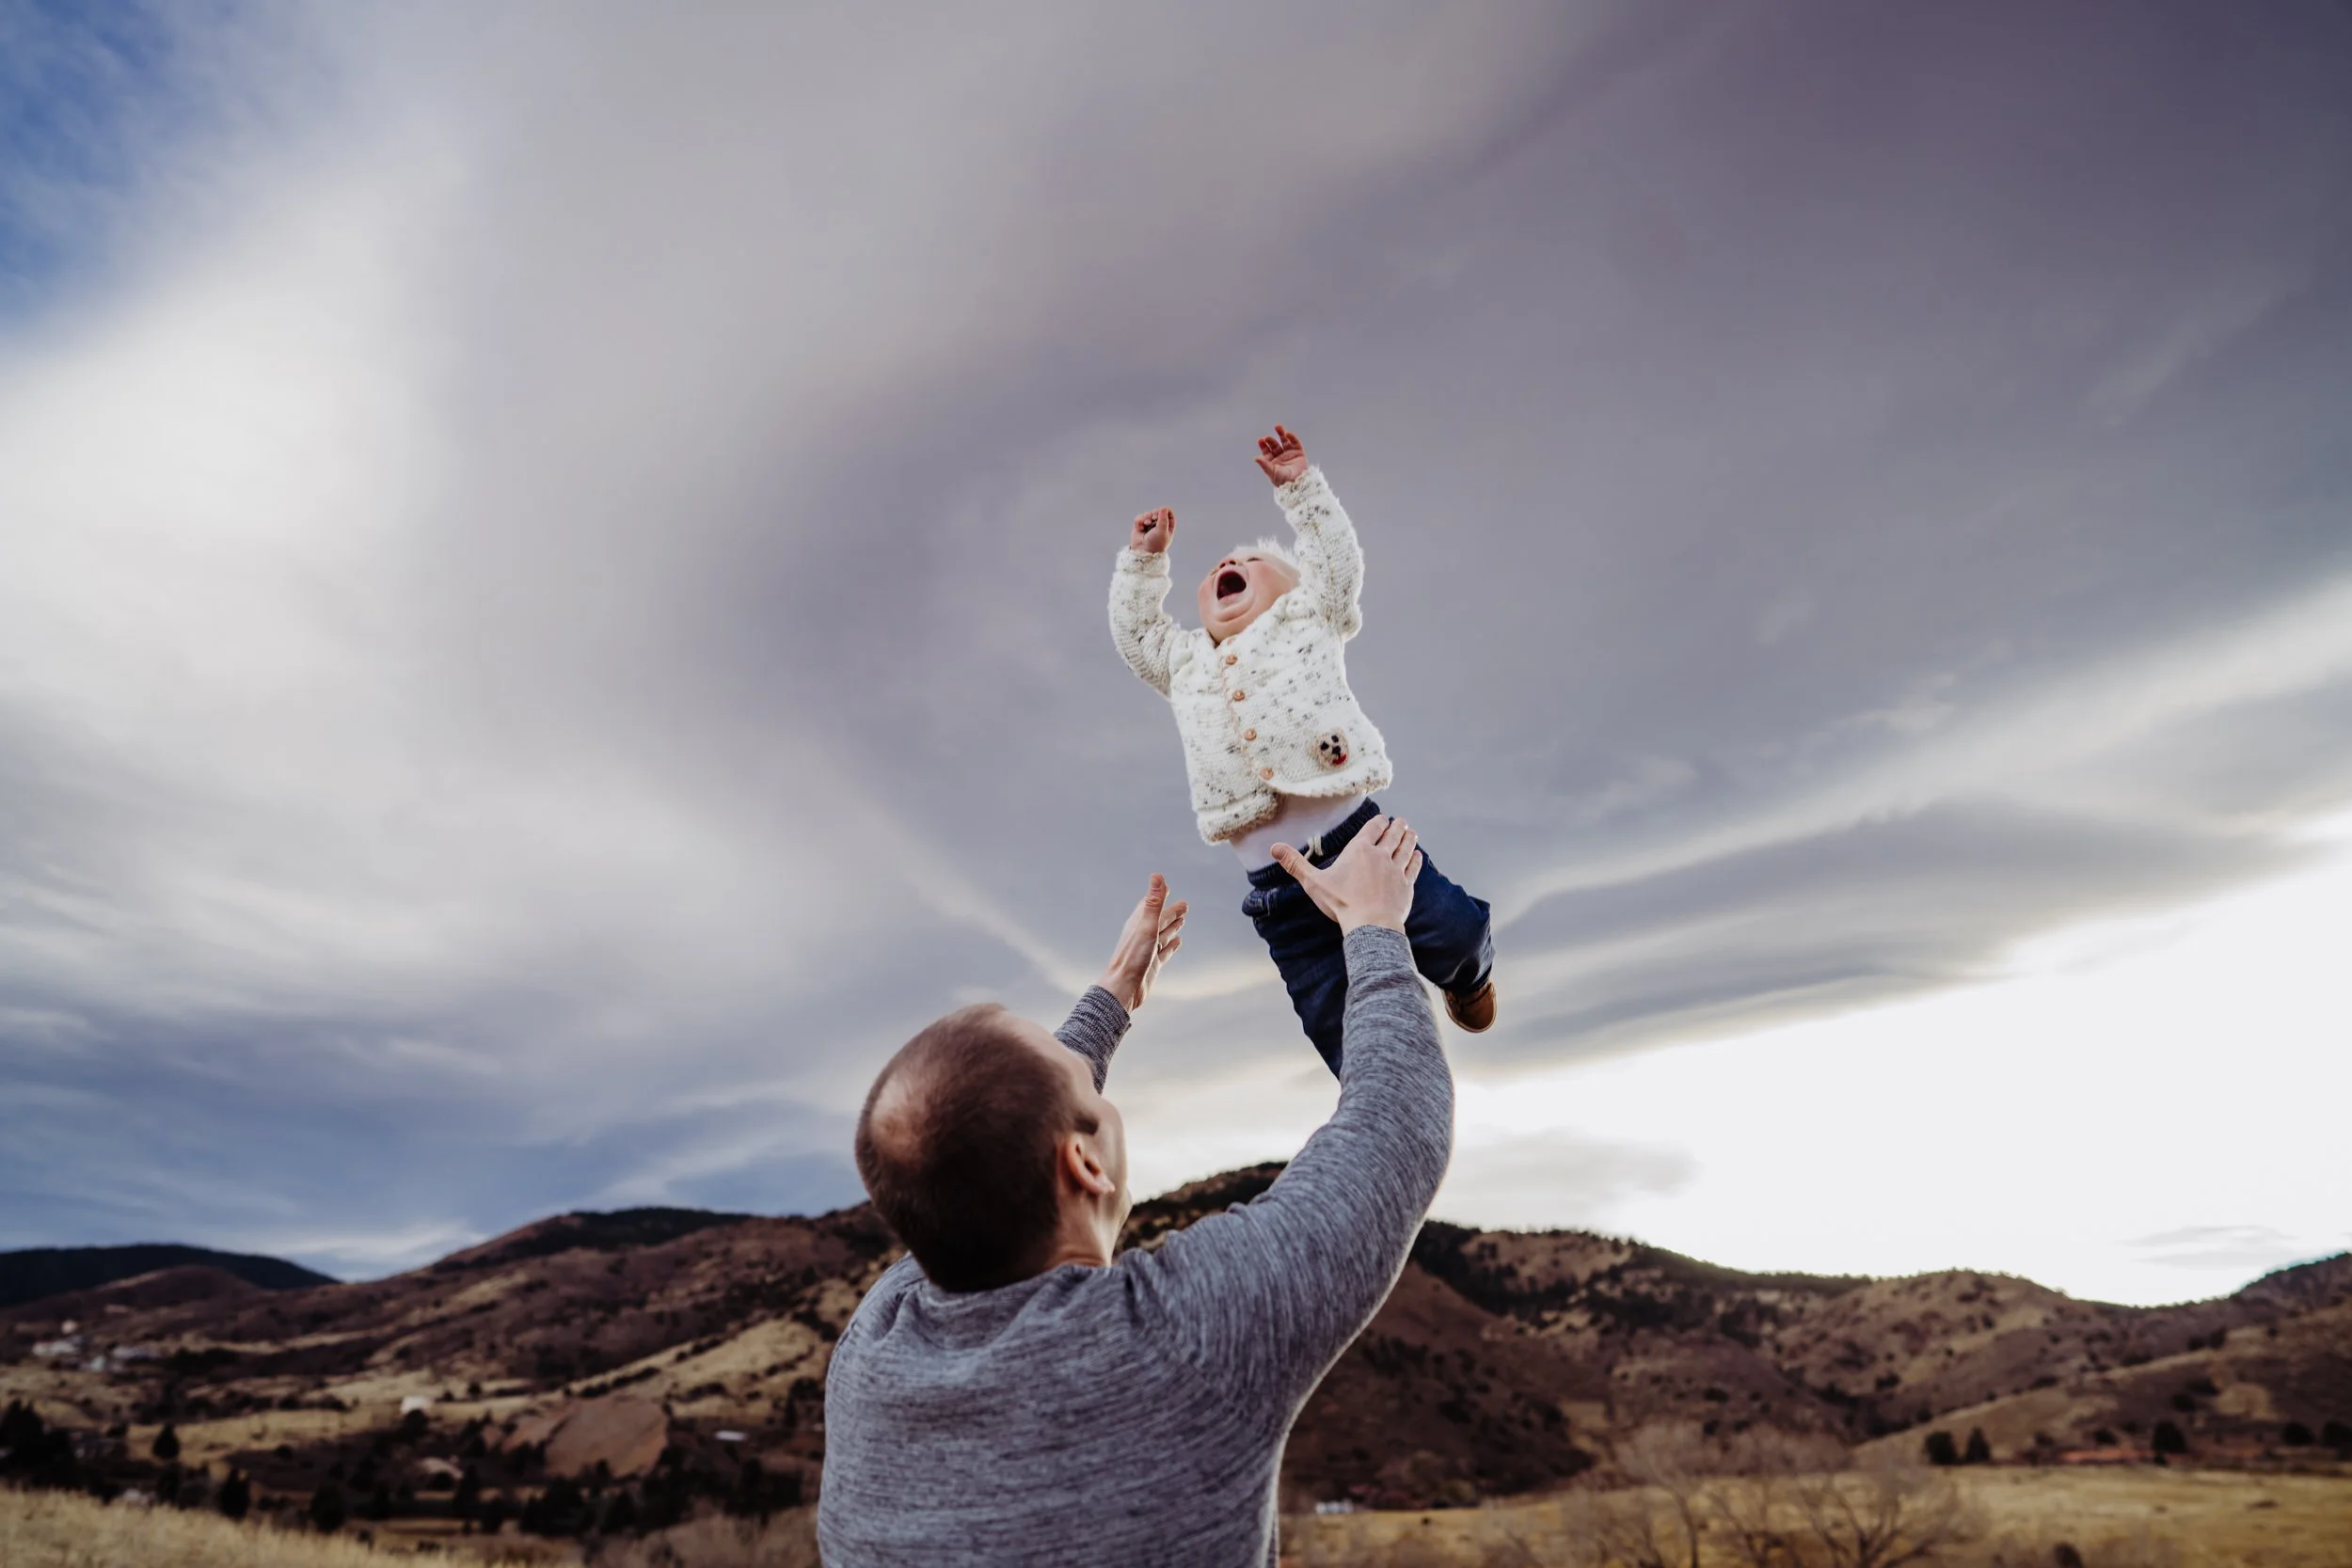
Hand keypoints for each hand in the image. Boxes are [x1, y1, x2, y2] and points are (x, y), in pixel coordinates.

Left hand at [1097, 873, 1187, 1011]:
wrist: (1124, 988)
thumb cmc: (1133, 957)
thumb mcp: (1147, 925)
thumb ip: (1154, 902)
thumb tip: (1157, 876)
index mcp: (1138, 923)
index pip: (1150, 904)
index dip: (1159, 895)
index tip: (1166, 886)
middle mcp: (1142, 935)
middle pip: (1160, 919)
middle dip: (1172, 911)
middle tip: (1185, 905)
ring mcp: (1147, 950)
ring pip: (1163, 934)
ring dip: (1172, 926)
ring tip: (1182, 921)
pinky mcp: (1152, 964)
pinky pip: (1164, 951)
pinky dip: (1172, 945)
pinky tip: (1177, 942)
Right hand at [1131, 507, 1174, 555]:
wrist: (1143, 552)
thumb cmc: (1156, 543)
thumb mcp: (1162, 530)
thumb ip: (1163, 518)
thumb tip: (1163, 508)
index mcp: (1168, 526)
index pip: (1168, 512)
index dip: (1164, 511)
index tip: (1161, 514)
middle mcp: (1159, 525)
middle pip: (1157, 511)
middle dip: (1154, 513)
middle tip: (1153, 518)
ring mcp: (1149, 525)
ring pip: (1147, 514)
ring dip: (1146, 517)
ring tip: (1146, 524)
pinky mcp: (1140, 526)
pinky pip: (1139, 518)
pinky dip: (1139, 521)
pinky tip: (1140, 527)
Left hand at [1253, 424, 1308, 487]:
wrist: (1299, 484)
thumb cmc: (1284, 481)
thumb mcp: (1272, 472)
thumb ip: (1264, 465)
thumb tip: (1255, 458)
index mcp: (1273, 462)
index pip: (1267, 451)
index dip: (1263, 445)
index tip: (1261, 440)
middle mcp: (1281, 457)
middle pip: (1275, 445)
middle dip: (1271, 440)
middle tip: (1267, 437)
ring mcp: (1290, 454)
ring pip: (1285, 441)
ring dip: (1281, 434)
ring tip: (1278, 426)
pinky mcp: (1299, 453)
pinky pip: (1295, 443)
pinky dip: (1292, 437)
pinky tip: (1287, 433)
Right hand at [1269, 816, 1419, 933]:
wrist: (1371, 925)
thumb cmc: (1341, 903)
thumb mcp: (1314, 882)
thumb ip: (1295, 863)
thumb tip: (1274, 847)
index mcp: (1360, 850)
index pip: (1373, 829)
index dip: (1379, 822)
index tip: (1383, 819)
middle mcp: (1381, 855)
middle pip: (1392, 835)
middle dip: (1397, 826)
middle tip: (1401, 821)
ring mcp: (1396, 870)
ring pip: (1406, 848)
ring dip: (1409, 838)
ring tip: (1411, 832)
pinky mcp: (1406, 885)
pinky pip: (1413, 868)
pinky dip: (1416, 859)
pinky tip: (1417, 855)